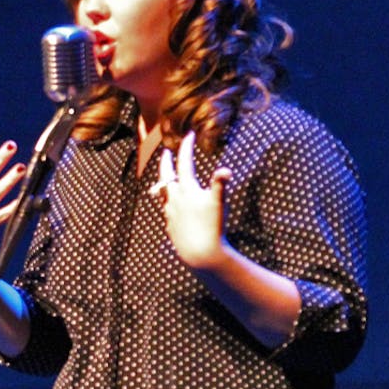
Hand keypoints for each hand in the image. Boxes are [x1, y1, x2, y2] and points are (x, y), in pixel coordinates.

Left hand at [155, 130, 232, 269]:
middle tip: (166, 152)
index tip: (189, 135)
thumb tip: (225, 170)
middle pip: (166, 175)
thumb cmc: (212, 227)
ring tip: (165, 176)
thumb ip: (220, 185)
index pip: (184, 163)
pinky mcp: (170, 224)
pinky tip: (169, 201)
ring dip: (164, 180)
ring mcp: (170, 212)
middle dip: (166, 162)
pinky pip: (165, 207)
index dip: (186, 148)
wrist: (199, 253)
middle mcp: (175, 199)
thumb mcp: (219, 203)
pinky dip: (166, 198)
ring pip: (162, 191)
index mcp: (186, 190)